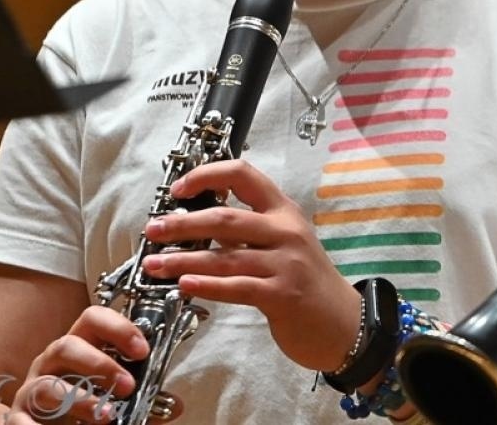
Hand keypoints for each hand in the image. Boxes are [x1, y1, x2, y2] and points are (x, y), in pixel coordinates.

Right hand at [8, 306, 182, 422]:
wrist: (44, 424)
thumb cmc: (83, 400)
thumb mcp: (114, 395)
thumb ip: (144, 400)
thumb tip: (175, 406)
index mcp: (80, 346)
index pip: (93, 318)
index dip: (118, 328)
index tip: (142, 350)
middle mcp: (52, 361)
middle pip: (67, 345)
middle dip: (100, 364)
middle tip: (127, 386)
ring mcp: (32, 388)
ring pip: (47, 383)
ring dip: (80, 398)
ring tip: (107, 415)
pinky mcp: (19, 417)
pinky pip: (21, 419)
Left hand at [140, 159, 361, 372]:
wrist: (343, 321)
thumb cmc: (306, 281)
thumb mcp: (284, 244)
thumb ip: (248, 232)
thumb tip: (198, 223)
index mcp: (284, 212)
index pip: (244, 175)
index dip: (207, 175)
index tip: (179, 189)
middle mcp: (286, 231)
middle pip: (225, 218)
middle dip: (182, 224)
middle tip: (153, 230)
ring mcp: (286, 263)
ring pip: (224, 256)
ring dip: (183, 260)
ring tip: (155, 264)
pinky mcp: (282, 295)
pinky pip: (237, 287)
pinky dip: (207, 285)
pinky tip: (184, 286)